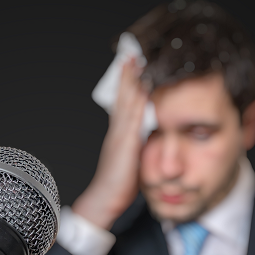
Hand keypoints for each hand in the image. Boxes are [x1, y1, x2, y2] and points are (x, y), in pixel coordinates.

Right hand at [72, 58, 146, 229]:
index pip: (123, 103)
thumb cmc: (118, 184)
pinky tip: (143, 89)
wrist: (104, 199)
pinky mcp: (125, 143)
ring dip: (131, 81)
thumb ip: (138, 145)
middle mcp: (117, 130)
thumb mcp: (131, 160)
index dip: (127, 84)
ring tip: (136, 62)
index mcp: (119, 133)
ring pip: (126, 102)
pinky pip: (132, 117)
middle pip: (123, 96)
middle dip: (128, 75)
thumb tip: (150, 136)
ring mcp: (120, 135)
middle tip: (132, 54)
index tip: (131, 66)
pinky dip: (137, 101)